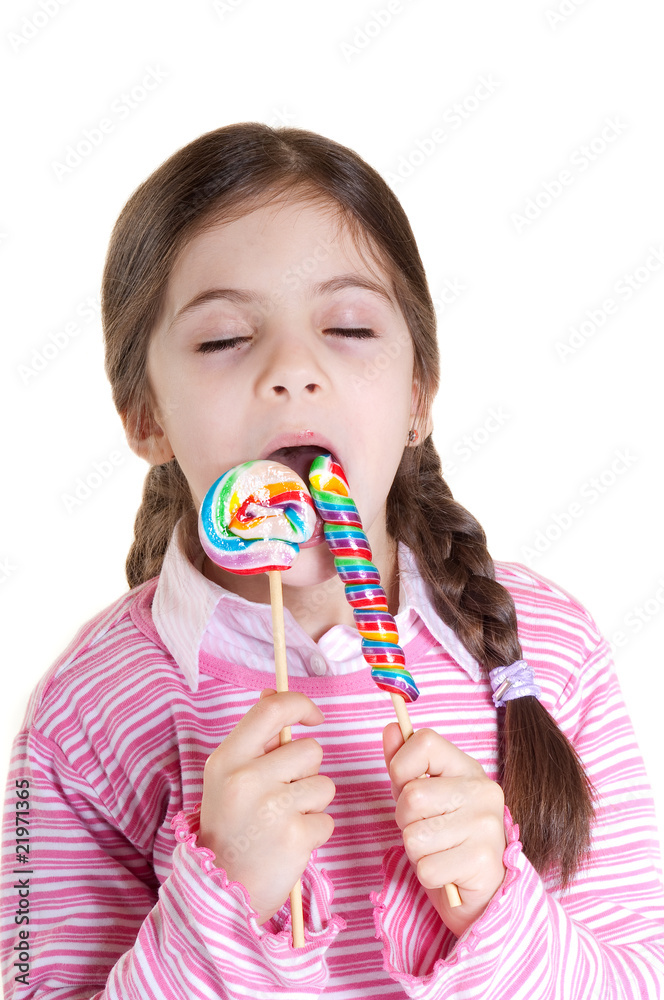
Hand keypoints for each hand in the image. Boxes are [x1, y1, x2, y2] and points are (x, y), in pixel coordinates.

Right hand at [199, 689, 334, 923]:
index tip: (314, 717)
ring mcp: (272, 809)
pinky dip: (314, 832)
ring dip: (312, 803)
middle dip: (307, 771)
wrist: (219, 892)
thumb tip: (273, 692)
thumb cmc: (228, 827)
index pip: (273, 709)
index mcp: (228, 758)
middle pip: (311, 750)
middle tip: (282, 796)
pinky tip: (289, 843)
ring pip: (325, 785)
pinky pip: (327, 819)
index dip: (301, 705)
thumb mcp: (226, 777)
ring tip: (284, 821)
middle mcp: (247, 779)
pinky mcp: (296, 838)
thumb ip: (254, 737)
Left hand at [383, 723, 506, 936]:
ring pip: (415, 837)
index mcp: (467, 768)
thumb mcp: (423, 796)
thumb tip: (391, 728)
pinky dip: (429, 876)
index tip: (406, 786)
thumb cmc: (446, 837)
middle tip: (425, 830)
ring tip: (438, 851)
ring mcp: (486, 826)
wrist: (483, 891)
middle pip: (412, 796)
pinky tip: (448, 872)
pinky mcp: (483, 862)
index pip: (424, 742)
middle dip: (405, 821)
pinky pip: (426, 869)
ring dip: (417, 852)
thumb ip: (404, 763)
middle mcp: (482, 791)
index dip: (401, 766)